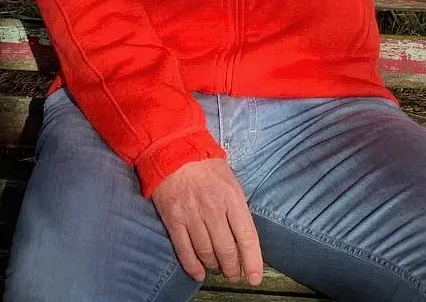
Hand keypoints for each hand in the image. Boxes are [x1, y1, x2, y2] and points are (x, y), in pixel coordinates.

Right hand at [151, 158, 262, 284]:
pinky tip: (198, 273)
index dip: (253, 261)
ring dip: (214, 266)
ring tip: (217, 268)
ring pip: (206, 253)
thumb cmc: (204, 163)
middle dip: (233, 268)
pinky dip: (192, 265)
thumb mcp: (230, 180)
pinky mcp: (173, 219)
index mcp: (232, 198)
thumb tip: (242, 236)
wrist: (172, 149)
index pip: (247, 237)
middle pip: (227, 250)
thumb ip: (236, 207)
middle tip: (234, 273)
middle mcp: (213, 209)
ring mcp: (191, 215)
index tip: (254, 277)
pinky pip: (184, 249)